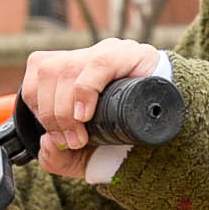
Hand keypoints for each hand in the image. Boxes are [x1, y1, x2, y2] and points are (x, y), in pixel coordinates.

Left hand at [20, 37, 163, 180]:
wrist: (171, 137)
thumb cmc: (124, 141)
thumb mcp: (84, 156)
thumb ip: (57, 158)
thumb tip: (46, 143)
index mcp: (74, 70)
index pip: (39, 69)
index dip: (37, 104)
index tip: (54, 136)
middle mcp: (89, 56)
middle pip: (47, 70)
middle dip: (50, 114)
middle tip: (70, 142)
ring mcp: (110, 51)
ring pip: (65, 68)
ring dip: (63, 110)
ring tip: (80, 137)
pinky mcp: (132, 55)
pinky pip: (98, 64)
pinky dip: (84, 92)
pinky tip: (86, 116)